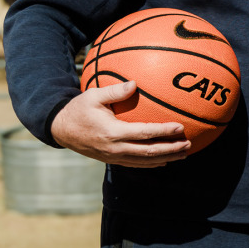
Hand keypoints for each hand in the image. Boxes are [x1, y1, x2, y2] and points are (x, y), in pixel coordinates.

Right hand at [50, 81, 191, 167]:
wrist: (60, 129)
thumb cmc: (78, 109)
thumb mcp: (93, 96)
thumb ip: (114, 91)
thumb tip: (135, 83)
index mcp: (112, 132)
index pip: (144, 133)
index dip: (164, 131)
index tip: (180, 127)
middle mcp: (115, 148)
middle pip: (149, 152)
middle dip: (171, 149)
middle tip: (188, 144)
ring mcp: (113, 157)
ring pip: (145, 161)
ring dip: (166, 158)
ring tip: (183, 154)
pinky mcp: (111, 160)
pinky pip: (136, 164)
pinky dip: (152, 163)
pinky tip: (164, 160)